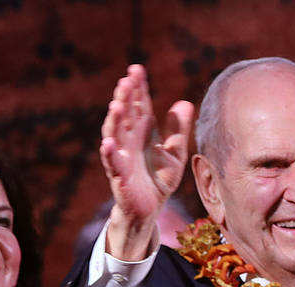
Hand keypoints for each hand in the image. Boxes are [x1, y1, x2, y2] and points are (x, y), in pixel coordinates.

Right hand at [100, 64, 193, 260]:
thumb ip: (178, 130)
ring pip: (114, 133)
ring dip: (114, 119)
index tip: (137, 69)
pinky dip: (109, 153)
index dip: (138, 88)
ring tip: (117, 104)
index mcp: (142, 132)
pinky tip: (108, 143)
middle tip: (127, 80)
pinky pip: (112, 163)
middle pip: (125, 114)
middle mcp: (129, 140)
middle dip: (125, 98)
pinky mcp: (118, 176)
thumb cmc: (159, 178)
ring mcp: (121, 156)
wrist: (150, 208)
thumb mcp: (175, 153)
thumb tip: (186, 103)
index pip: (139, 105)